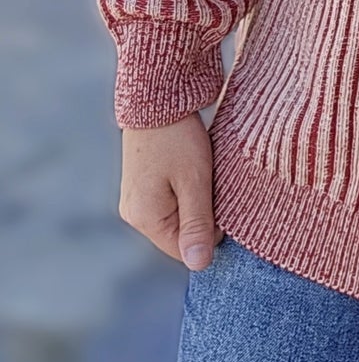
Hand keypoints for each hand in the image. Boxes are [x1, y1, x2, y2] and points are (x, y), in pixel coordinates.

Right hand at [118, 113, 224, 270]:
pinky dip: (187, 190)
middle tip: (214, 183)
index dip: (210, 232)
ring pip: (177, 216)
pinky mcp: (142, 184)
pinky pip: (170, 201)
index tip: (221, 199)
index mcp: (144, 218)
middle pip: (180, 234)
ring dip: (196, 201)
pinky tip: (194, 169)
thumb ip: (197, 224)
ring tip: (203, 173)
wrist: (157, 96)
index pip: (184, 250)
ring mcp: (136, 198)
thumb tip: (198, 265)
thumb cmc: (177, 138)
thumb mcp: (194, 181)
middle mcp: (134, 214)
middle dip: (203, 215)